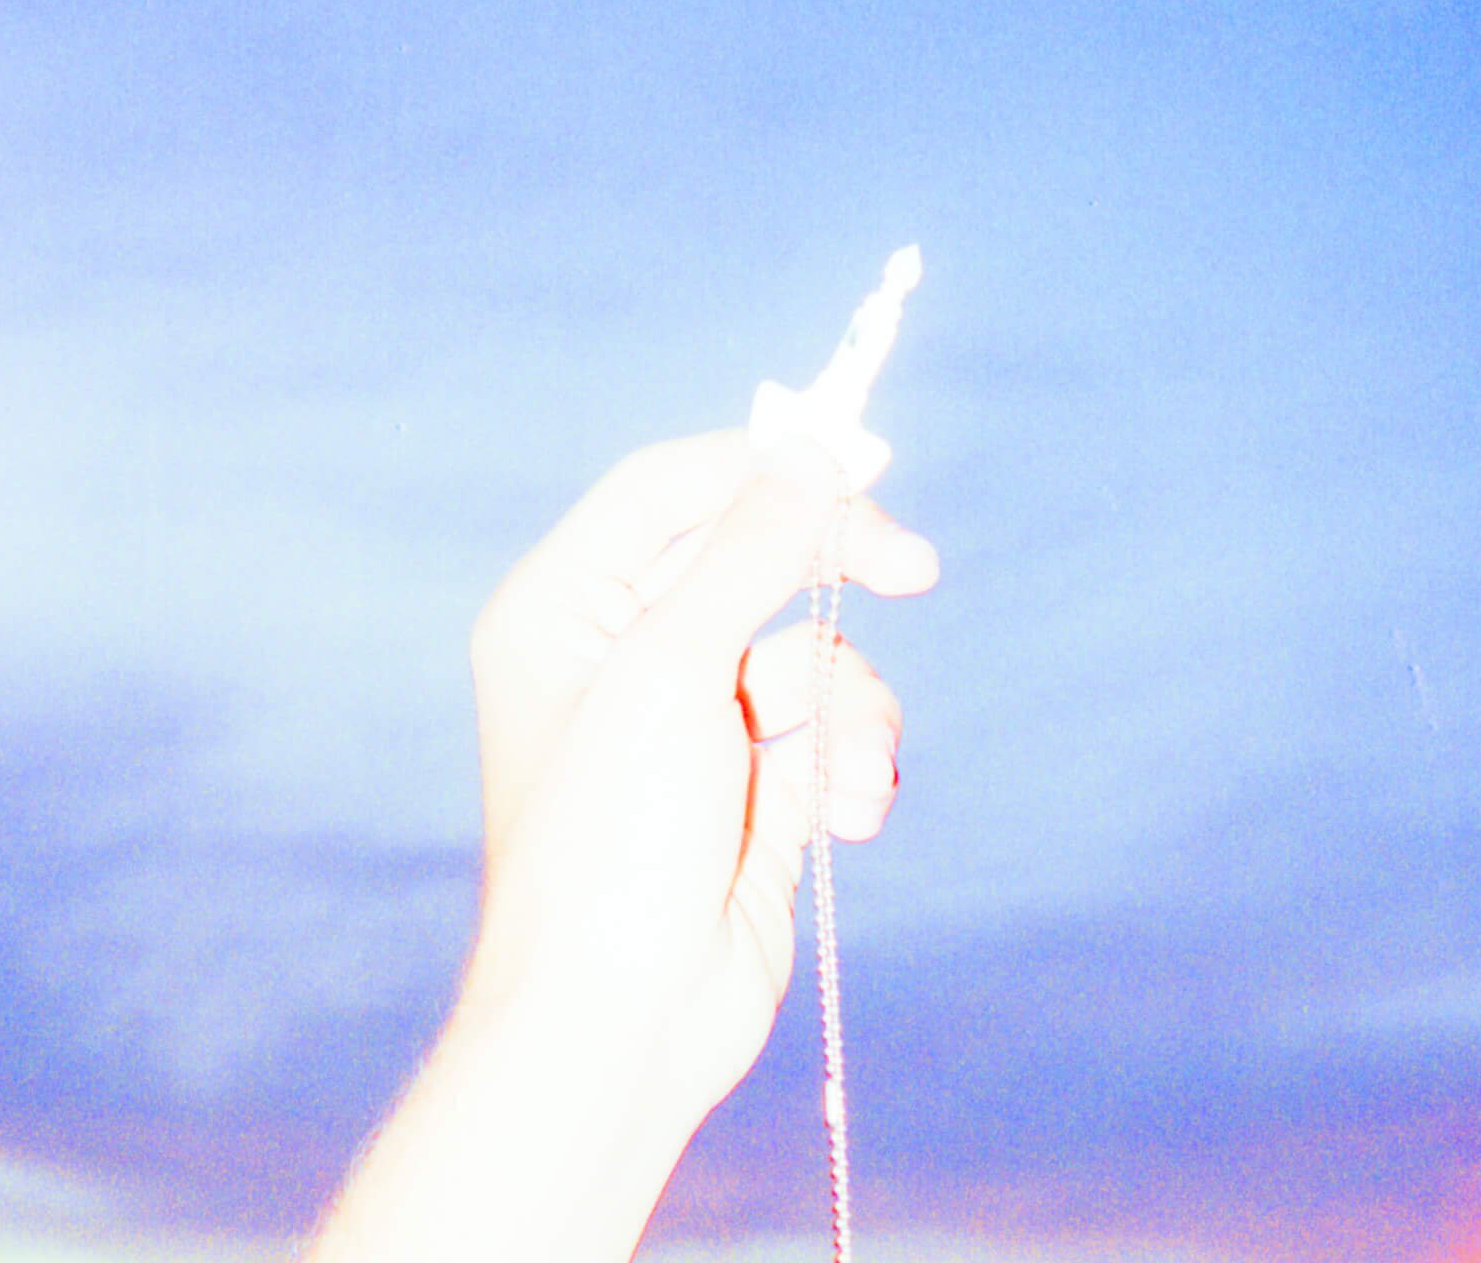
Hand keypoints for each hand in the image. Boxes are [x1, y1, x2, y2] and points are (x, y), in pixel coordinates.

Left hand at [461, 427, 939, 1131]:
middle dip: (833, 573)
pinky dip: (852, 764)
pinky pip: (829, 727)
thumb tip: (811, 452)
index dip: (764, 464)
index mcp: (566, 609)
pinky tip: (846, 820)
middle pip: (753, 555)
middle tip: (914, 570)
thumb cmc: (611, 844)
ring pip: (809, 649)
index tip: (862, 465)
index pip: (671, 489)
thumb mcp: (672, 671)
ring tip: (846, 777)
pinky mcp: (752, 784)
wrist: (624, 1028)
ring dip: (849, 706)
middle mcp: (623, 651)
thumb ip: (748, 551)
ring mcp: (691, 720)